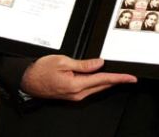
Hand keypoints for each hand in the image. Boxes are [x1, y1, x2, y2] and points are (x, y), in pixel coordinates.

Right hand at [21, 55, 136, 100]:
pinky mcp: (71, 95)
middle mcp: (76, 94)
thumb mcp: (63, 61)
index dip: (119, 78)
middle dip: (116, 80)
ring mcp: (74, 96)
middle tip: (129, 76)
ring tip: (119, 75)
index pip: (103, 80)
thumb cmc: (41, 69)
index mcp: (76, 85)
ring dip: (107, 81)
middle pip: (102, 86)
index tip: (131, 78)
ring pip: (96, 88)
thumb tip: (100, 64)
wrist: (27, 80)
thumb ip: (84, 64)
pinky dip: (97, 83)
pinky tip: (102, 77)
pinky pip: (89, 89)